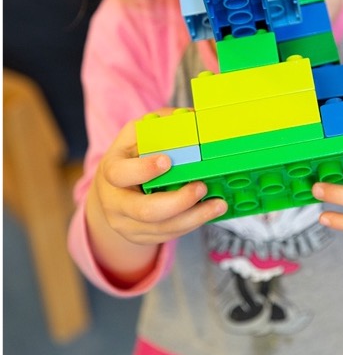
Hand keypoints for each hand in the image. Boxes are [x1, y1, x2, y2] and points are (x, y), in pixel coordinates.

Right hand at [90, 108, 227, 245]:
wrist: (113, 192)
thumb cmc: (132, 156)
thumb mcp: (138, 135)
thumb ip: (161, 124)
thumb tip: (195, 116)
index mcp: (111, 170)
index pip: (120, 173)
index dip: (143, 170)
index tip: (168, 161)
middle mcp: (114, 201)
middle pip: (144, 210)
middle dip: (178, 201)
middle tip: (202, 186)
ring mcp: (126, 224)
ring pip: (162, 228)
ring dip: (194, 217)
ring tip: (218, 204)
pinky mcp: (141, 237)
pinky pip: (169, 235)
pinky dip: (192, 224)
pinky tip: (209, 212)